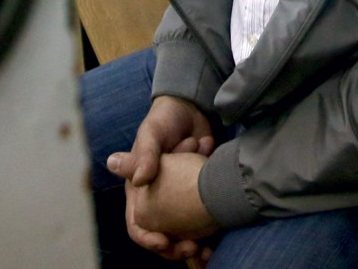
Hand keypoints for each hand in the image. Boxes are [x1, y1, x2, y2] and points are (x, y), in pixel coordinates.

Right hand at [106, 97, 216, 258]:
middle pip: (163, 235)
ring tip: (207, 249)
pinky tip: (219, 235)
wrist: (193, 108)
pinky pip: (203, 219)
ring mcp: (179, 198)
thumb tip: (139, 179)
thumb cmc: (164, 119)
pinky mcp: (198, 193)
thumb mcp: (152, 134)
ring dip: (195, 244)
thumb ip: (145, 154)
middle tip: (192, 249)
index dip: (148, 238)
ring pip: (184, 233)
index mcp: (139, 191)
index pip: (137, 225)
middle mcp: (158, 199)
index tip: (164, 243)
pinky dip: (211, 229)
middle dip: (176, 247)